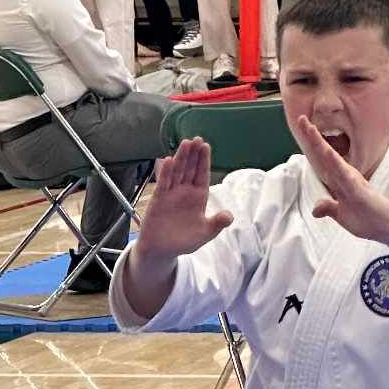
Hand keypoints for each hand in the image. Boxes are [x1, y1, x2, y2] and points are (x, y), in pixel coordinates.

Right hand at [131, 139, 233, 264]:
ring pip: (177, 172)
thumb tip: (229, 216)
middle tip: (197, 138)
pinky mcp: (159, 199)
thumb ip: (216, 224)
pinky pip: (163, 183)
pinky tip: (168, 160)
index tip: (206, 146)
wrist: (162, 250)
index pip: (202, 175)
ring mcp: (171, 194)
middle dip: (193, 154)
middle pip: (190, 169)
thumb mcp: (205, 233)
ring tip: (185, 143)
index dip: (204, 161)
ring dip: (181, 158)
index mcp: (198, 197)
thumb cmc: (184, 241)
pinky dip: (165, 172)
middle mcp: (185, 192)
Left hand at [295, 117, 388, 245]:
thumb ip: (329, 208)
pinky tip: (328, 154)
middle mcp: (346, 176)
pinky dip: (336, 164)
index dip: (312, 144)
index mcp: (341, 180)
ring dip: (321, 146)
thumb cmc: (367, 219)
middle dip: (313, 138)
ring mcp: (353, 182)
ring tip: (310, 129)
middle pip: (326, 154)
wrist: (388, 229)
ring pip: (333, 161)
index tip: (302, 126)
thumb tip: (315, 209)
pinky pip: (346, 176)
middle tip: (301, 119)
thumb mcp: (342, 216)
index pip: (323, 160)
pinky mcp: (360, 192)